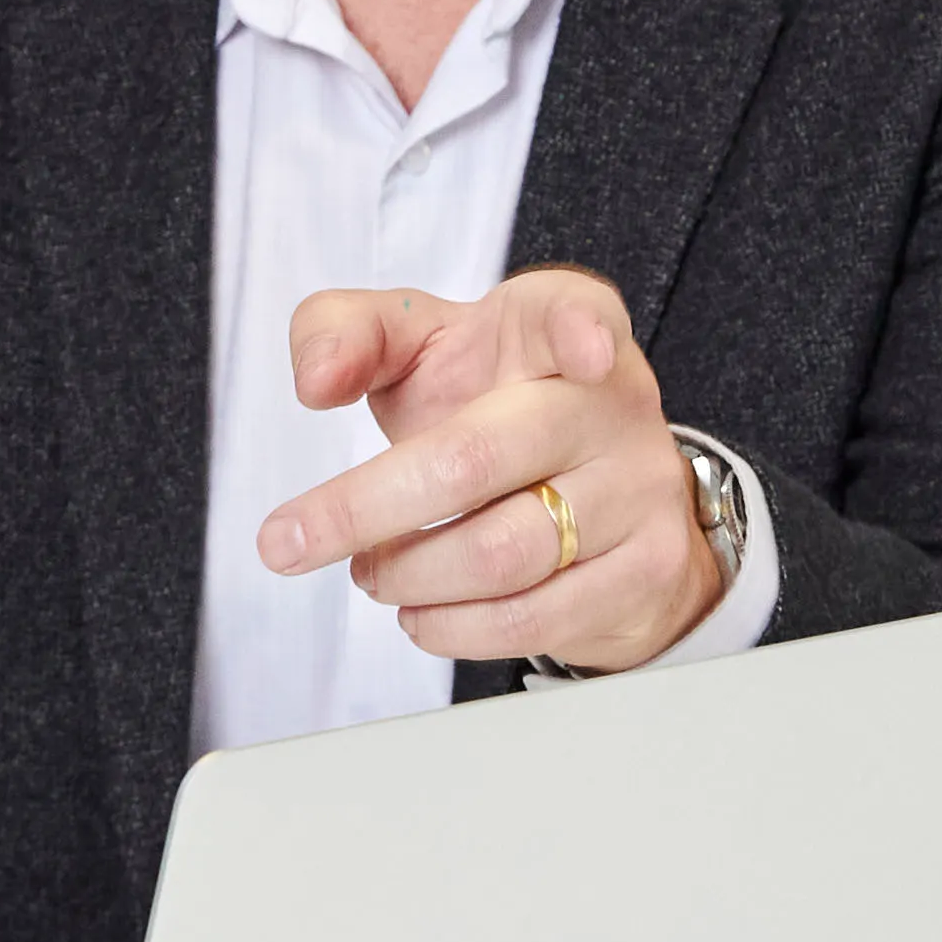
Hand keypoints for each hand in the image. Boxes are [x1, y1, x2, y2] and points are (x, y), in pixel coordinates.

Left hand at [255, 268, 722, 674]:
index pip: (576, 313)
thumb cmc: (484, 400)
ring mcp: (641, 490)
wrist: (592, 488)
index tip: (585, 349)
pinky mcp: (649, 571)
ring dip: (408, 575)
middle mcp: (614, 403)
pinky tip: (422, 612)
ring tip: (372, 573)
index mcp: (558, 325)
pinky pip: (536, 618)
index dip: (580, 329)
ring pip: (504, 555)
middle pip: (477, 459)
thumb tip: (316, 380)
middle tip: (291, 542)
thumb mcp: (416, 347)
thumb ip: (346, 332)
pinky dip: (454, 628)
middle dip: (364, 509)